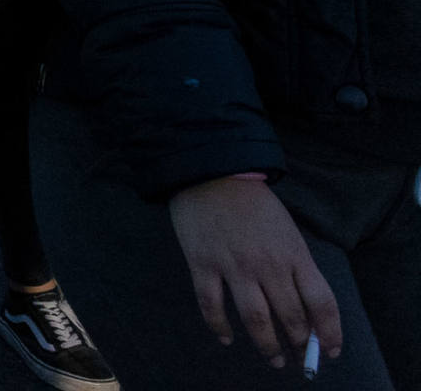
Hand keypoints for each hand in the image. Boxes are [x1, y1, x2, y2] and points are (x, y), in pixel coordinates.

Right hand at [169, 175, 343, 370]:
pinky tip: (227, 338)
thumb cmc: (254, 204)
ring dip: (268, 346)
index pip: (321, 304)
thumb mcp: (288, 232)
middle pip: (291, 317)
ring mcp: (234, 266)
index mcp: (294, 255)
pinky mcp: (203, 264)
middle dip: (300, 345)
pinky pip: (212, 305)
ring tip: (273, 360)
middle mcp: (268, 265)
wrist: (212, 172)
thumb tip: (303, 307)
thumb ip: (296, 267)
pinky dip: (220, 327)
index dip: (329, 333)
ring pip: (256, 320)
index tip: (330, 351)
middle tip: (300, 359)